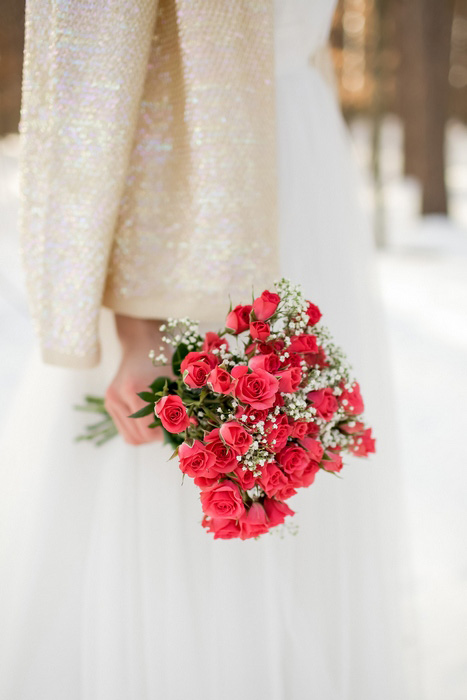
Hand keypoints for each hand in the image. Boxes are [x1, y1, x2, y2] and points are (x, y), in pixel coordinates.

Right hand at [105, 315, 170, 444]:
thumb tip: (193, 428)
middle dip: (159, 437)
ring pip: (131, 437)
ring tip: (162, 425)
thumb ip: (183, 404)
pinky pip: (125, 430)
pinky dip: (139, 431)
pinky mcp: (109, 402)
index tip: (180, 430)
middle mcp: (118, 396)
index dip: (167, 435)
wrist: (142, 343)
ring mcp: (111, 400)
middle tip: (173, 430)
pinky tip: (150, 421)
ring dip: (149, 437)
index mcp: (135, 389)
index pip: (150, 430)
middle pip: (140, 436)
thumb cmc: (165, 360)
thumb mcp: (177, 380)